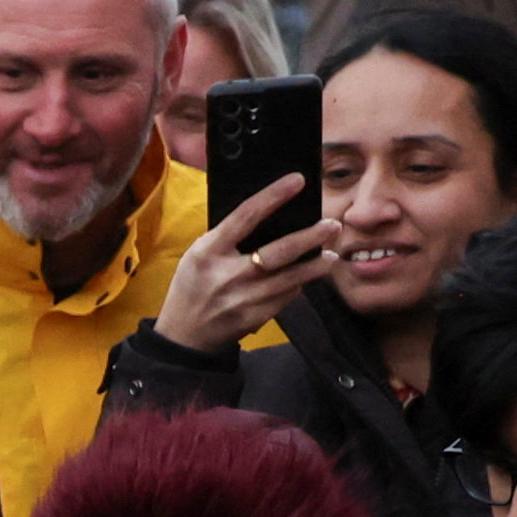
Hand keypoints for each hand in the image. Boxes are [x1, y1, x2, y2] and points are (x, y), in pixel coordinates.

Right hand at [153, 167, 331, 357]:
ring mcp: (242, 299)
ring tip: (331, 255)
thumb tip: (270, 214)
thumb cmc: (193, 286)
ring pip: (290, 278)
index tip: (299, 180)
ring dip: (315, 266)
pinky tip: (307, 277)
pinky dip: (298, 286)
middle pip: (279, 251)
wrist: (183, 336)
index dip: (274, 196)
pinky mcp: (253, 319)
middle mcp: (226, 275)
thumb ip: (228, 238)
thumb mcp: (198, 255)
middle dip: (310, 236)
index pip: (246, 216)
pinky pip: (285, 298)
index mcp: (209, 251)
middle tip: (333, 225)